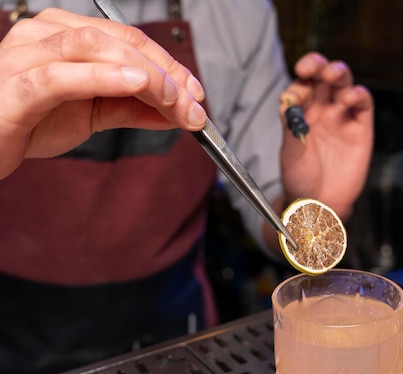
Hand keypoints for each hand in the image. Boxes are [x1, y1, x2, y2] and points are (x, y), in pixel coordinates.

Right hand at [0, 8, 206, 178]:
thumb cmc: (30, 122)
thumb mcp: (93, 113)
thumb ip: (133, 108)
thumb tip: (179, 112)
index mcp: (65, 35)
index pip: (129, 39)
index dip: (169, 64)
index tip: (196, 92)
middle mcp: (45, 36)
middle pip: (118, 40)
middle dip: (165, 73)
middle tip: (193, 104)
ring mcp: (25, 56)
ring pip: (93, 48)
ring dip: (143, 74)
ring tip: (172, 97)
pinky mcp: (14, 87)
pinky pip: (60, 75)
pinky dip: (101, 77)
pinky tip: (135, 85)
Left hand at [278, 52, 373, 219]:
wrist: (319, 203)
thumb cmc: (300, 180)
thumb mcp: (290, 154)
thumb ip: (290, 129)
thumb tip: (286, 103)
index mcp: (300, 113)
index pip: (300, 86)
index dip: (298, 83)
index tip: (293, 91)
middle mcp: (321, 110)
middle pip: (322, 77)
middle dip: (317, 65)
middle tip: (310, 67)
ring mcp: (341, 116)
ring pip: (343, 83)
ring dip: (338, 72)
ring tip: (331, 73)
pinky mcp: (360, 127)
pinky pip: (363, 104)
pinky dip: (358, 95)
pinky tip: (349, 97)